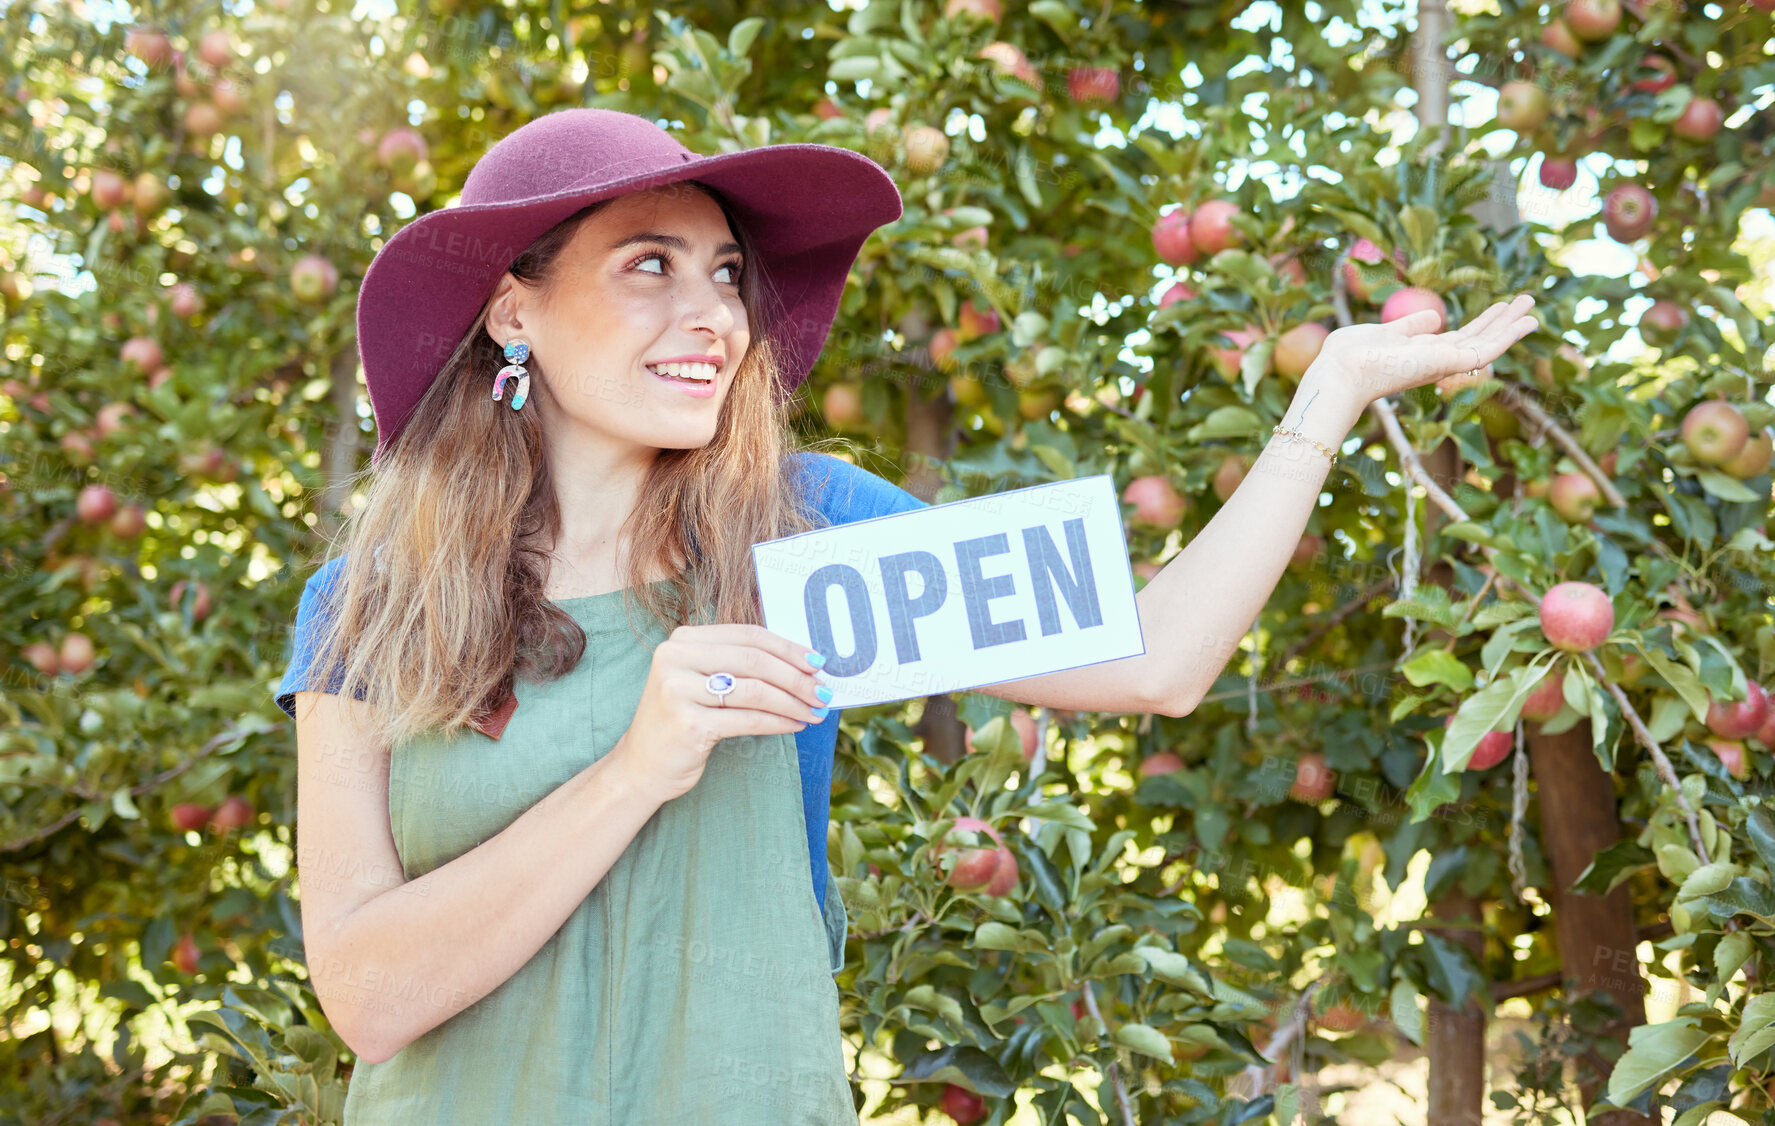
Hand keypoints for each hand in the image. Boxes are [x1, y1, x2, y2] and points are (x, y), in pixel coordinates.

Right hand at [606, 623, 830, 804]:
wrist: (639, 768)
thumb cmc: (681, 722)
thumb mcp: (701, 682)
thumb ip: (737, 665)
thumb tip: (802, 664)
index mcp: (682, 640)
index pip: (748, 635)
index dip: (787, 647)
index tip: (817, 662)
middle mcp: (676, 659)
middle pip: (754, 660)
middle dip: (796, 676)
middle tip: (823, 691)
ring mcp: (678, 690)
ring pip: (755, 690)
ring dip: (793, 702)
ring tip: (814, 711)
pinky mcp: (688, 724)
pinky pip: (748, 719)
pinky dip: (778, 722)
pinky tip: (795, 725)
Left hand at [1304, 294, 1538, 406]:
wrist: (1341, 372)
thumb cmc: (1351, 356)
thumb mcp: (1384, 333)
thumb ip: (1409, 327)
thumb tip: (1435, 318)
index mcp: (1421, 354)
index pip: (1458, 338)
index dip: (1481, 323)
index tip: (1500, 306)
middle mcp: (1435, 361)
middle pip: (1478, 339)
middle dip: (1502, 320)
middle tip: (1527, 301)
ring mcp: (1444, 364)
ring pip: (1488, 344)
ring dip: (1511, 323)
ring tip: (1533, 305)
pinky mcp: (1449, 363)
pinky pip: (1488, 350)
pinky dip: (1509, 335)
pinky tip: (1526, 322)